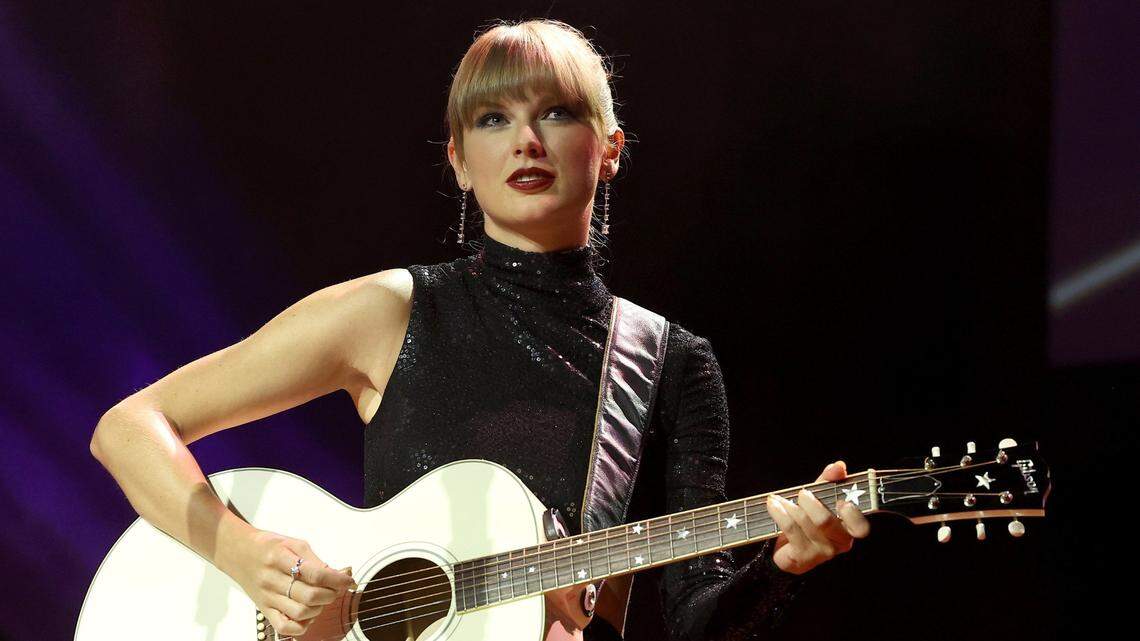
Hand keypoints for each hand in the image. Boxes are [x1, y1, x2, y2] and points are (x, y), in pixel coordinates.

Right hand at [223, 528, 356, 636]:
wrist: (237, 552)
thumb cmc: (266, 546)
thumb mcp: (293, 544)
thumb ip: (315, 561)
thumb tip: (338, 575)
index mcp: (280, 558)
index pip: (315, 574)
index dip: (337, 580)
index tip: (347, 580)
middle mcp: (272, 579)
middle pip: (310, 596)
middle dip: (331, 594)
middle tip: (335, 588)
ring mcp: (267, 597)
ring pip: (300, 612)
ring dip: (319, 608)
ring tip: (321, 598)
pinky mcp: (264, 609)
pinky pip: (284, 627)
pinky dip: (301, 625)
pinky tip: (307, 614)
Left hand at [766, 460, 870, 574]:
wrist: (787, 548)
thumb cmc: (809, 519)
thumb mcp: (820, 497)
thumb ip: (830, 481)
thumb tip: (838, 466)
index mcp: (849, 529)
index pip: (860, 528)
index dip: (853, 515)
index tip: (841, 502)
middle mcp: (839, 543)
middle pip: (826, 522)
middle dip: (811, 503)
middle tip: (802, 493)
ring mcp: (821, 552)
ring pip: (805, 523)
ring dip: (789, 506)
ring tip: (778, 498)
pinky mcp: (802, 557)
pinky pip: (790, 529)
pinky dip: (779, 513)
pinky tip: (773, 505)